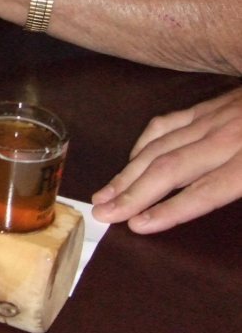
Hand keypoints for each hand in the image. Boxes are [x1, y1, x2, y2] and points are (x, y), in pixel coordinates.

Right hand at [91, 86, 241, 232]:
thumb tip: (219, 201)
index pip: (205, 190)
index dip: (170, 210)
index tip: (137, 226)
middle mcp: (229, 136)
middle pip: (171, 167)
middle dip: (133, 192)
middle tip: (102, 212)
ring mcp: (217, 117)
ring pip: (162, 144)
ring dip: (129, 171)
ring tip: (104, 193)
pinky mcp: (212, 106)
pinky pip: (168, 123)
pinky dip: (144, 142)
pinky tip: (132, 158)